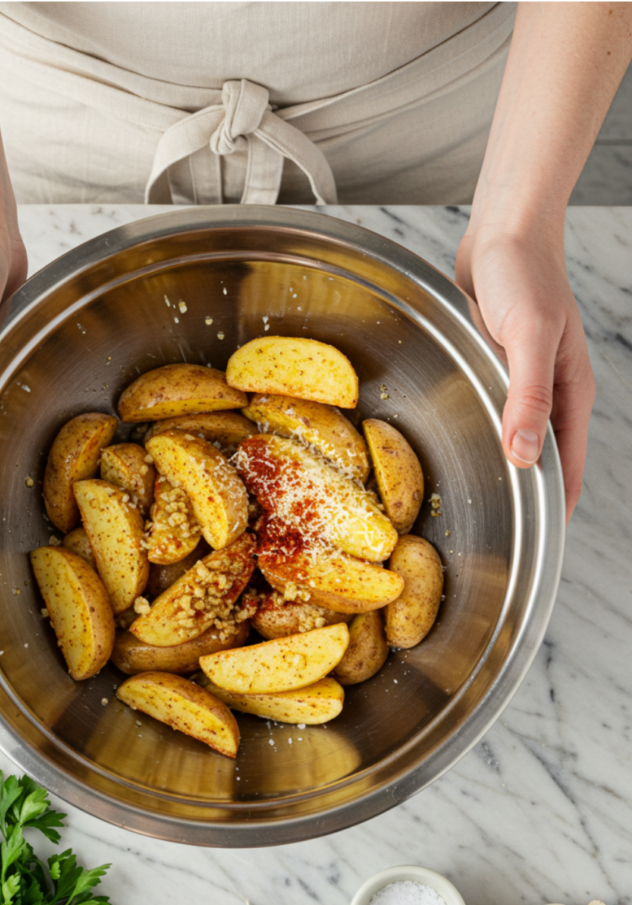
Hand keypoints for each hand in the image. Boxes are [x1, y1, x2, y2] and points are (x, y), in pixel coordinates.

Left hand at [455, 225, 593, 522]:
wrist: (505, 231)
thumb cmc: (524, 275)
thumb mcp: (529, 337)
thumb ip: (528, 396)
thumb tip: (526, 455)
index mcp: (569, 395)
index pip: (566, 468)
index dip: (552, 508)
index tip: (534, 544)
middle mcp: (549, 395)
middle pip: (542, 459)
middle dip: (526, 495)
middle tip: (495, 531)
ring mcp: (523, 382)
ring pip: (516, 438)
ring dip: (503, 465)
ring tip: (477, 500)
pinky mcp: (498, 368)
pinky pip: (495, 413)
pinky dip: (485, 434)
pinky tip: (464, 445)